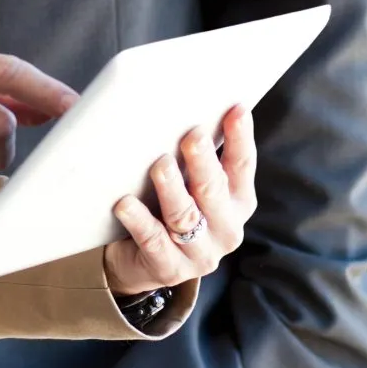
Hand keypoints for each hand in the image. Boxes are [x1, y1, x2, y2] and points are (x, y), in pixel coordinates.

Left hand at [104, 105, 257, 294]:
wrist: (140, 258)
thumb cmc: (167, 204)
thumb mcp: (187, 179)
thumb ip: (189, 149)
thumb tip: (172, 98)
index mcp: (237, 200)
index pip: (242, 165)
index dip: (240, 137)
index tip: (235, 109)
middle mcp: (226, 228)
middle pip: (215, 191)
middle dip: (204, 163)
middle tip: (192, 135)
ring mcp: (200, 253)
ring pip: (185, 218)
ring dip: (172, 190)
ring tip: (159, 166)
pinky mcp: (169, 269)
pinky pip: (153, 241)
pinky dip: (139, 220)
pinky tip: (124, 203)